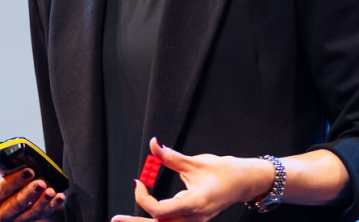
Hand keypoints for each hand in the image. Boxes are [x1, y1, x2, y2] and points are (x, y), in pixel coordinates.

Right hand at [0, 168, 65, 221]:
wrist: (19, 190)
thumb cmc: (12, 179)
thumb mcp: (8, 171)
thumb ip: (14, 164)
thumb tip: (24, 153)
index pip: (2, 189)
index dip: (15, 180)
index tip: (29, 172)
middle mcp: (2, 211)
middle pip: (15, 204)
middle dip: (29, 193)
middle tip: (40, 183)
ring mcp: (16, 218)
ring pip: (30, 213)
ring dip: (42, 201)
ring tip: (51, 191)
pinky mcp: (31, 220)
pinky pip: (43, 214)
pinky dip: (53, 205)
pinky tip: (59, 197)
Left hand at [112, 138, 273, 221]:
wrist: (243, 182)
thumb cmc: (223, 171)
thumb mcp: (196, 162)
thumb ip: (171, 157)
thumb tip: (153, 145)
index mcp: (195, 203)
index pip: (162, 211)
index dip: (145, 199)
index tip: (138, 181)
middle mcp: (194, 219)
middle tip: (115, 220)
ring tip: (124, 221)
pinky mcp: (194, 221)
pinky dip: (157, 220)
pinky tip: (145, 217)